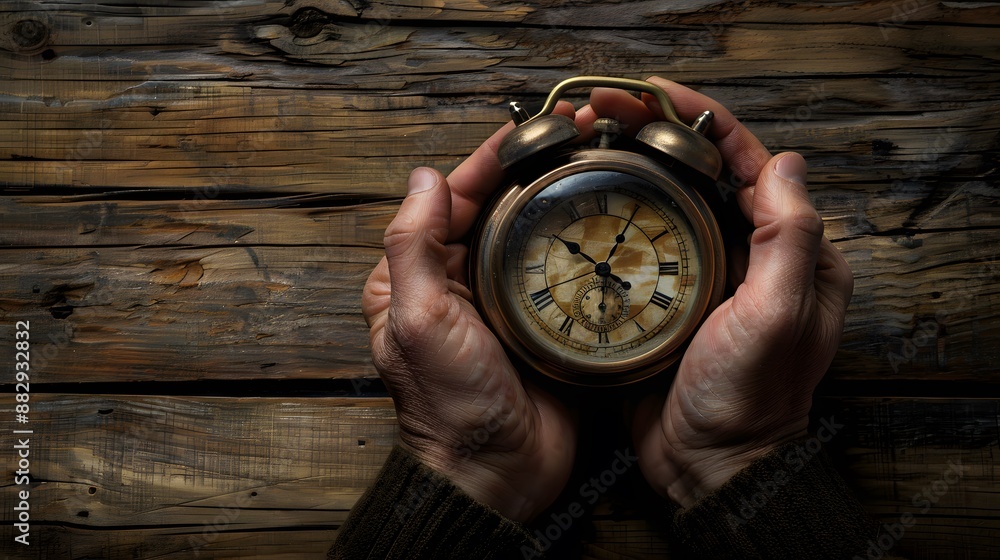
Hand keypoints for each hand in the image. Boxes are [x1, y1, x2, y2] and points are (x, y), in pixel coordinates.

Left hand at [361, 103, 587, 521]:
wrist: (497, 475)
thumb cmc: (448, 406)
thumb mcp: (418, 319)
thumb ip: (412, 247)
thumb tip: (423, 176)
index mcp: (419, 277)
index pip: (449, 200)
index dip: (486, 160)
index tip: (526, 129)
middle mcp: (459, 284)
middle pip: (494, 210)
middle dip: (530, 169)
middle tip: (574, 135)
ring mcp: (504, 303)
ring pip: (531, 235)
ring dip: (559, 199)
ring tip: (597, 163)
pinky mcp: (543, 324)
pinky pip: (562, 272)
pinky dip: (581, 243)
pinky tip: (609, 221)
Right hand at [586, 77, 853, 507]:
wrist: (709, 465)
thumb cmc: (748, 400)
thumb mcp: (776, 318)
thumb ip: (788, 240)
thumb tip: (785, 162)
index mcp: (790, 254)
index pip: (751, 163)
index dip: (704, 120)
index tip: (654, 95)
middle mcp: (752, 256)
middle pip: (707, 172)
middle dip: (658, 131)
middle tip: (606, 110)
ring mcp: (708, 274)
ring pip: (673, 201)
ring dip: (636, 163)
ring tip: (591, 138)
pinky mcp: (670, 296)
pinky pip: (647, 239)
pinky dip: (621, 210)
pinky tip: (588, 196)